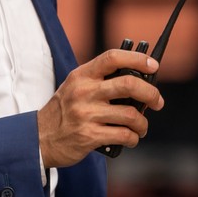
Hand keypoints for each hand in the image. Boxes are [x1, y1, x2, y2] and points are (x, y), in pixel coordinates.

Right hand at [37, 49, 164, 167]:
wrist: (40, 138)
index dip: (137, 59)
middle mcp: (84, 92)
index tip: (153, 65)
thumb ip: (100, 80)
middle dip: (151, 93)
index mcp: (82, 75)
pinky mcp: (89, 136)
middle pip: (129, 84)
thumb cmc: (64, 111)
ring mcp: (86, 114)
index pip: (113, 58)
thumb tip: (139, 80)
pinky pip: (124, 135)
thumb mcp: (75, 87)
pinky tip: (131, 138)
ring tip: (141, 127)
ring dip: (143, 123)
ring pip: (131, 115)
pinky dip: (133, 138)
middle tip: (157, 101)